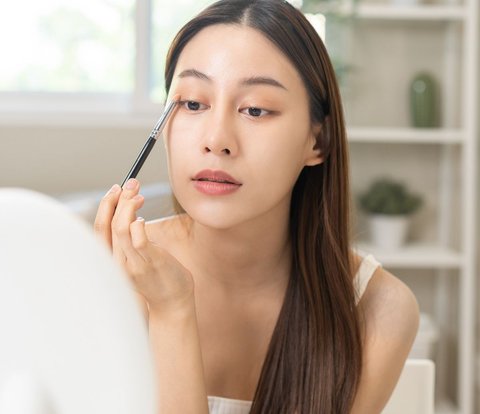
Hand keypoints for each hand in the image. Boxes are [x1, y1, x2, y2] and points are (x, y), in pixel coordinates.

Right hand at [93, 179, 193, 314]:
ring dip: (128, 206)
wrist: (172, 304)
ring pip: (120, 229)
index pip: (99, 228)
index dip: (105, 205)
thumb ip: (130, 240)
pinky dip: (138, 225)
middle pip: (107, 225)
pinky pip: (139, 241)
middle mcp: (117, 262)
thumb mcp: (137, 258)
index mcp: (112, 260)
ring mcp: (133, 264)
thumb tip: (130, 212)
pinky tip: (142, 218)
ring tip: (140, 196)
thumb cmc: (157, 277)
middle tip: (130, 184)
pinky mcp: (151, 263)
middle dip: (116, 199)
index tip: (116, 189)